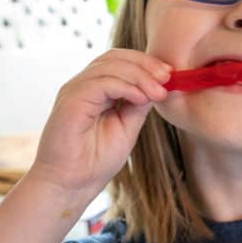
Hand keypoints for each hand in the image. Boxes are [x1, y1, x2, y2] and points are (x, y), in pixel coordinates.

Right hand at [27, 49, 170, 202]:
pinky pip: (101, 83)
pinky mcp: (71, 101)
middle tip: (168, 78)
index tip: (170, 75)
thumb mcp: (127, 127)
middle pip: (115, 57)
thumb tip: (159, 86)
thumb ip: (138, 105)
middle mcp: (83, 85)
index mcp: (95, 90)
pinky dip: (125, 87)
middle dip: (145, 64)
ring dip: (140, 76)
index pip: (120, 61)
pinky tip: (141, 99)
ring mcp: (75, 91)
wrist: (71, 185)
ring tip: (159, 92)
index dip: (146, 63)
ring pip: (109, 66)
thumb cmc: (94, 161)